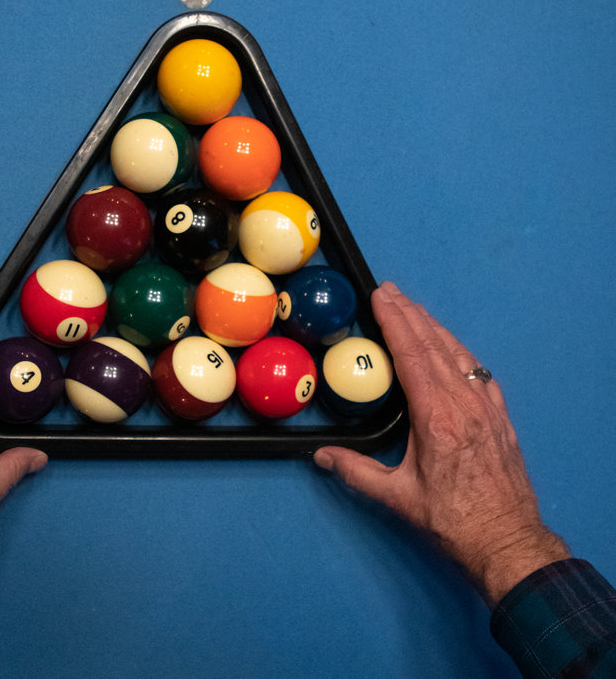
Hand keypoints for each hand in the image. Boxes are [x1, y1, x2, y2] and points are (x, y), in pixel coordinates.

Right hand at [314, 282, 568, 605]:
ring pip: (458, 354)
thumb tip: (321, 456)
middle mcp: (465, 404)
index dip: (395, 322)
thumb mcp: (398, 497)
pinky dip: (458, 350)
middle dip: (410, 314)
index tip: (381, 297)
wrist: (508, 541)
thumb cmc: (453, 521)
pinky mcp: (500, 417)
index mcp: (438, 418)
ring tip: (413, 308)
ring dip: (433, 327)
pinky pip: (478, 371)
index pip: (412, 356)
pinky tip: (449, 345)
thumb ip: (356, 472)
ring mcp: (487, 408)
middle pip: (434, 346)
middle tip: (389, 290)